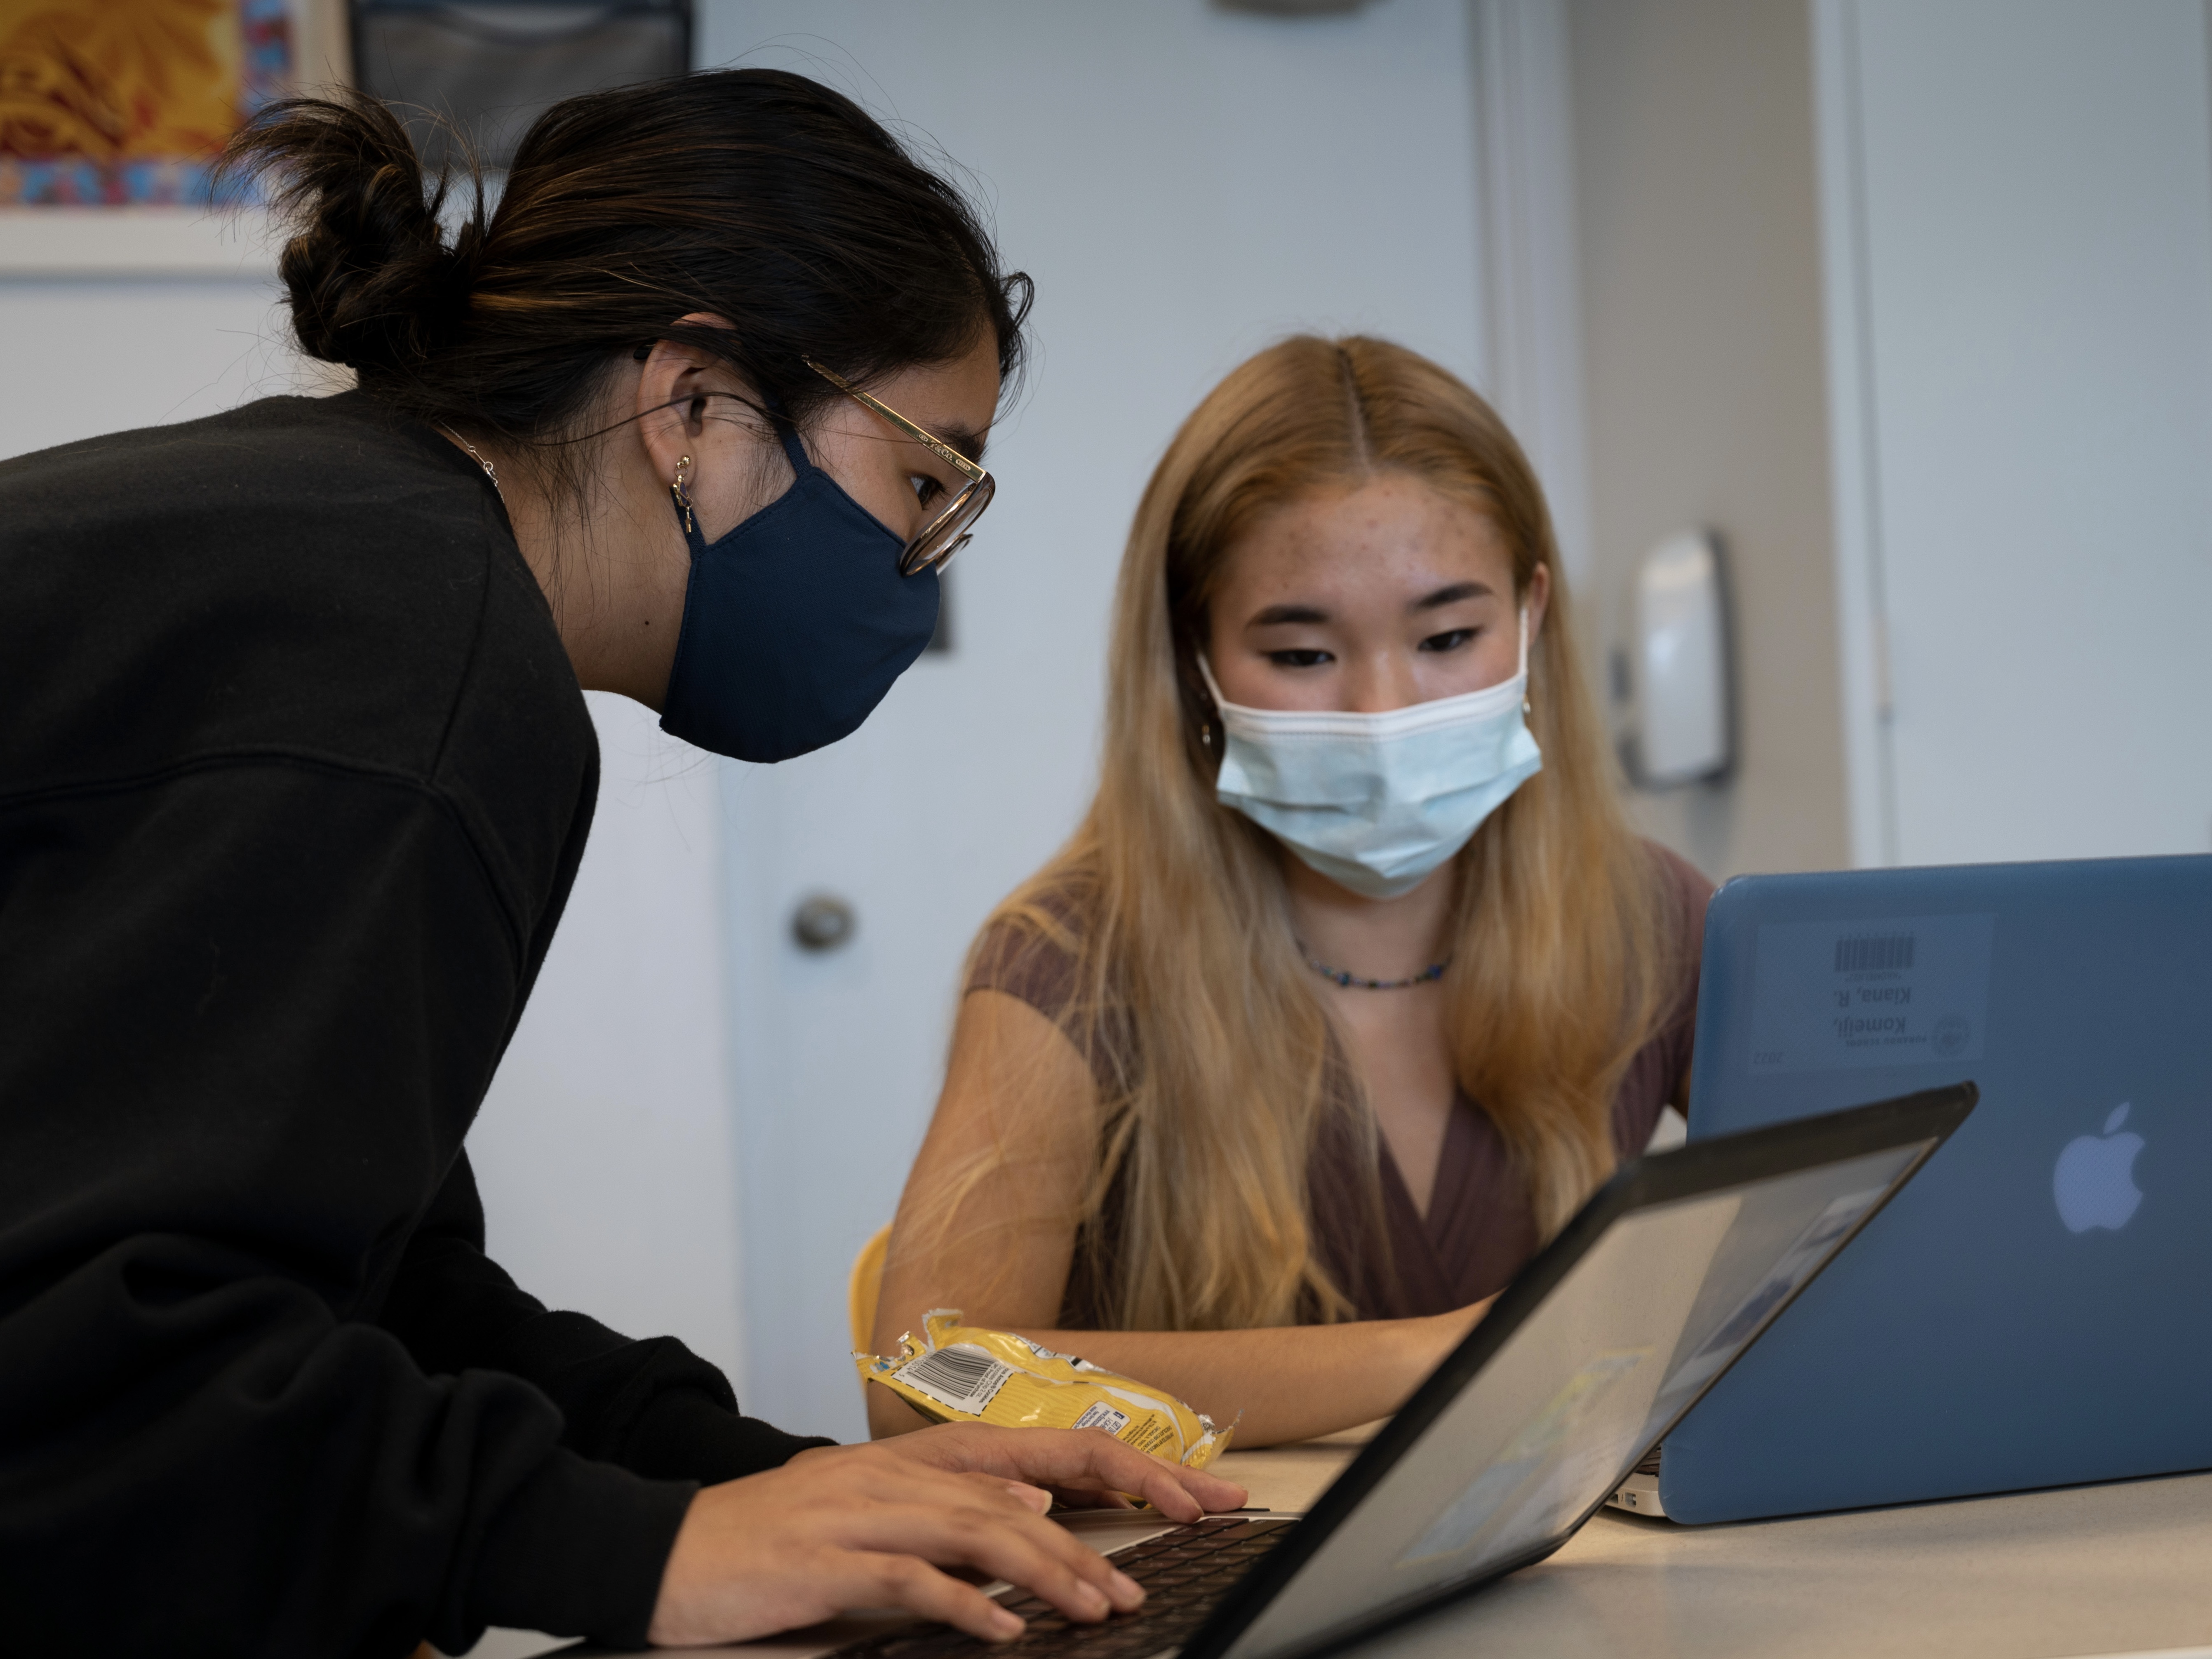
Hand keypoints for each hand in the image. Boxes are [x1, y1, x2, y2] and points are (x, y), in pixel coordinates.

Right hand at [646, 1425, 1248, 1646]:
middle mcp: (897, 1473)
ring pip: (977, 1530)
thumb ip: (951, 1509)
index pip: (1042, 1452)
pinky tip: (1003, 1631)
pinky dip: (961, 1604)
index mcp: (915, 1459)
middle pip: (1023, 1494)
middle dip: (1100, 1530)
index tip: (1189, 1498)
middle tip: (1153, 1573)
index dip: (1122, 1468)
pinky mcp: (827, 1560)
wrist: (665, 1547)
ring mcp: (861, 1511)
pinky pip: (909, 1579)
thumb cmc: (773, 1540)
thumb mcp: (873, 1511)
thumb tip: (1031, 1513)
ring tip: (1097, 1607)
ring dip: (1048, 1570)